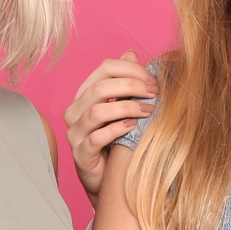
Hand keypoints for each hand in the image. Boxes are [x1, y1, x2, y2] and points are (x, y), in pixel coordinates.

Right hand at [63, 50, 157, 204]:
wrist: (106, 177)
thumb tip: (132, 52)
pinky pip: (97, 137)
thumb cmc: (116, 139)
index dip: (131, 70)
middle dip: (131, 86)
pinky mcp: (81, 154)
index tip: (153, 79)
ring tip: (149, 111)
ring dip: (127, 107)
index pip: (104, 68)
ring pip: (97, 111)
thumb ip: (125, 82)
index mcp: (85, 94)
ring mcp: (75, 132)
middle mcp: (75, 110)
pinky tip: (133, 127)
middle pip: (100, 87)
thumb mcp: (122, 107)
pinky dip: (117, 129)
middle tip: (155, 93)